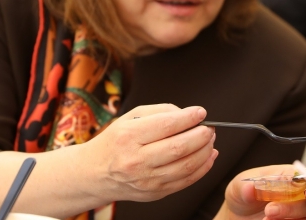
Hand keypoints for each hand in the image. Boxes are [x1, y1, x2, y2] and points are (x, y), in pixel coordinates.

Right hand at [82, 103, 217, 201]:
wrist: (95, 173)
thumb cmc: (115, 142)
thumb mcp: (129, 118)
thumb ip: (159, 112)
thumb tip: (188, 115)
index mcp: (128, 137)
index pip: (166, 125)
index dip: (188, 117)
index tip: (200, 112)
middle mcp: (136, 160)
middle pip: (179, 147)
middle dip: (201, 135)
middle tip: (209, 127)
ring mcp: (147, 180)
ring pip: (187, 166)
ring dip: (205, 151)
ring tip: (210, 140)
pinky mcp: (155, 193)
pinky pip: (186, 181)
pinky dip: (203, 168)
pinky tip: (208, 156)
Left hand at [216, 165, 305, 219]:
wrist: (237, 215)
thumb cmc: (242, 194)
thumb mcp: (237, 187)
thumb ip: (244, 186)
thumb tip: (250, 186)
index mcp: (287, 176)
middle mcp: (296, 193)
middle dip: (291, 207)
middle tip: (269, 210)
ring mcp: (296, 211)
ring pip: (305, 216)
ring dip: (287, 218)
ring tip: (265, 219)